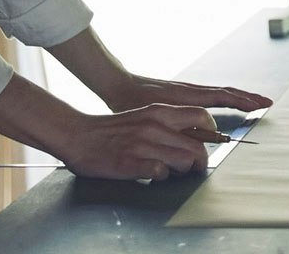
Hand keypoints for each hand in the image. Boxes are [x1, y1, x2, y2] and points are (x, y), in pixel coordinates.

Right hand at [54, 105, 225, 181]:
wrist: (77, 135)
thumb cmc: (112, 129)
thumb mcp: (143, 116)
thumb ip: (166, 123)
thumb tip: (191, 137)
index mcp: (159, 112)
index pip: (201, 117)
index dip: (210, 133)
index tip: (206, 144)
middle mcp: (154, 126)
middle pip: (197, 147)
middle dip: (200, 162)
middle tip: (194, 168)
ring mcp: (142, 145)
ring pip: (183, 161)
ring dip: (182, 171)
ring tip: (172, 171)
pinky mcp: (130, 163)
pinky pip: (160, 173)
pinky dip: (161, 177)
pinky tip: (153, 175)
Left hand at [101, 75, 271, 114]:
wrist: (118, 84)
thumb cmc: (134, 102)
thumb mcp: (155, 118)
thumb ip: (181, 127)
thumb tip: (208, 135)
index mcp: (188, 95)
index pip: (223, 97)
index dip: (244, 101)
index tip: (261, 104)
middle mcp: (192, 90)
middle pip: (227, 92)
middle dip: (248, 97)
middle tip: (267, 102)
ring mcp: (188, 89)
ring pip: (220, 91)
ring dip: (238, 96)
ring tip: (253, 102)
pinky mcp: (183, 92)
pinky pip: (211, 94)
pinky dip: (225, 97)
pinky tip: (227, 102)